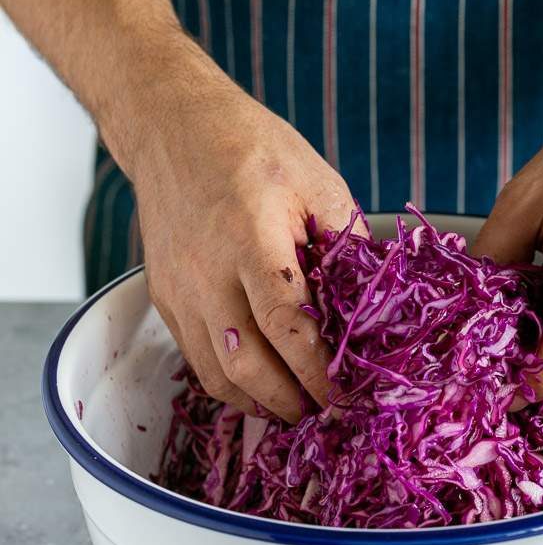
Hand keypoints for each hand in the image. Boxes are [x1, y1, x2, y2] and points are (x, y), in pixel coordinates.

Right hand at [127, 47, 361, 421]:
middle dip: (291, 401)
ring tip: (298, 411)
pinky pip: (196, 359)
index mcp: (250, 238)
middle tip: (328, 415)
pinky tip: (261, 389)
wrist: (172, 129)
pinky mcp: (165, 298)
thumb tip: (375, 297)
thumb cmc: (250, 149)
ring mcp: (180, 290)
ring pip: (216, 373)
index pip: (285, 324)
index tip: (347, 396)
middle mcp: (207, 273)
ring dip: (259, 403)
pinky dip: (230, 385)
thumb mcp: (316, 180)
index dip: (318, 370)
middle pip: (247, 362)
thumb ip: (347, 241)